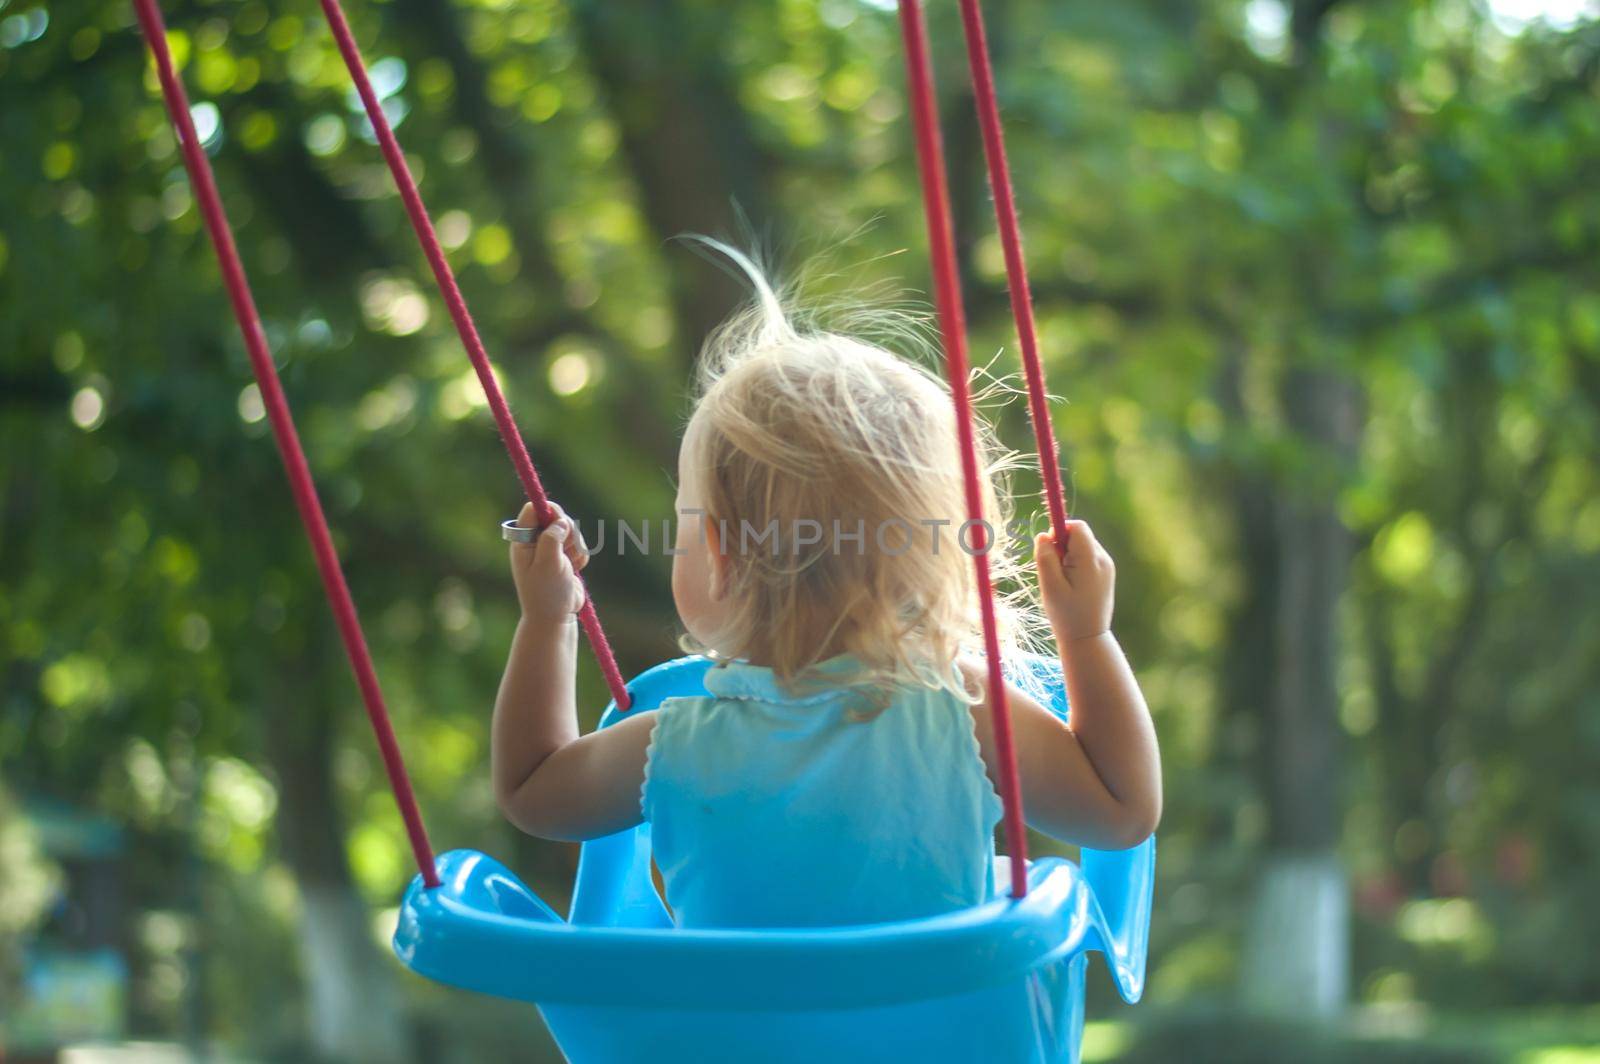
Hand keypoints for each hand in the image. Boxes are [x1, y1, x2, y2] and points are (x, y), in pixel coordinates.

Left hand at [509, 501, 588, 622]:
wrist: (554, 616)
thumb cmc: (545, 592)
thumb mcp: (547, 564)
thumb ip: (551, 539)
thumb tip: (560, 521)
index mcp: (523, 541)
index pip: (533, 510)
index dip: (549, 512)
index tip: (560, 524)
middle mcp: (535, 541)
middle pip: (557, 516)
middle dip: (568, 532)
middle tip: (565, 551)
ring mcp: (551, 548)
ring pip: (572, 530)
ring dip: (576, 547)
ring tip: (568, 566)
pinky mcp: (566, 556)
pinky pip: (580, 545)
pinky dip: (581, 557)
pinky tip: (574, 570)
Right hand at [1035, 520, 1113, 641]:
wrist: (1088, 638)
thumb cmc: (1066, 614)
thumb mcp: (1050, 586)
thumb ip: (1045, 557)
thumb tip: (1044, 535)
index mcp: (1091, 560)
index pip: (1077, 527)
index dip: (1059, 532)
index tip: (1049, 551)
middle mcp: (1103, 559)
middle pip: (1079, 535)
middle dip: (1062, 546)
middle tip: (1054, 572)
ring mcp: (1107, 567)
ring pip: (1082, 546)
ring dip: (1067, 557)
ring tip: (1063, 582)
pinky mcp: (1106, 574)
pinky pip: (1087, 557)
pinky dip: (1075, 565)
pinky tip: (1072, 586)